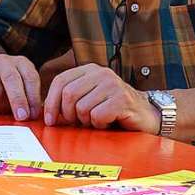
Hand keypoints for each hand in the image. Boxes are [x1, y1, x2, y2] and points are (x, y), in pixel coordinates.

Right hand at [0, 54, 41, 120]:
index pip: (30, 78)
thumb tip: (35, 117)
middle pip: (11, 80)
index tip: (34, 115)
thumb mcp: (24, 88)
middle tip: (22, 117)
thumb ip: (31, 100)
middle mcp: (3, 62)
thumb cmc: (9, 88)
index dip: (33, 98)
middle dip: (18, 101)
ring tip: (1, 108)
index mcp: (21, 63)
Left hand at [43, 63, 158, 132]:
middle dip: (68, 114)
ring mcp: (112, 84)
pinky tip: (109, 123)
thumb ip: (71, 100)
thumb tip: (44, 112)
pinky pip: (97, 116)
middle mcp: (100, 72)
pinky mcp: (122, 99)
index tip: (49, 120)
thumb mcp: (90, 99)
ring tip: (98, 121)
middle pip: (68, 94)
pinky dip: (100, 125)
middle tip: (77, 124)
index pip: (60, 81)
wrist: (149, 115)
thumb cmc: (115, 110)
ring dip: (87, 121)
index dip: (51, 102)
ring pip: (82, 107)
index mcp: (89, 69)